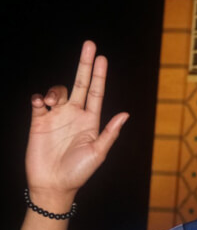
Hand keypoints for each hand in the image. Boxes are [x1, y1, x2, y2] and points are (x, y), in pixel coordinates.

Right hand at [26, 41, 128, 208]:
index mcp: (91, 121)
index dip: (99, 75)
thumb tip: (125, 114)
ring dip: (56, 90)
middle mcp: (74, 115)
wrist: (53, 185)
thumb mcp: (98, 153)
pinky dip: (39, 98)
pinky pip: (38, 102)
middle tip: (89, 44)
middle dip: (84, 64)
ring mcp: (56, 117)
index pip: (96, 93)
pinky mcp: (39, 122)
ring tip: (53, 101)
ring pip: (58, 91)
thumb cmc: (79, 172)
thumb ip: (110, 133)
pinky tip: (42, 103)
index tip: (102, 57)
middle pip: (79, 83)